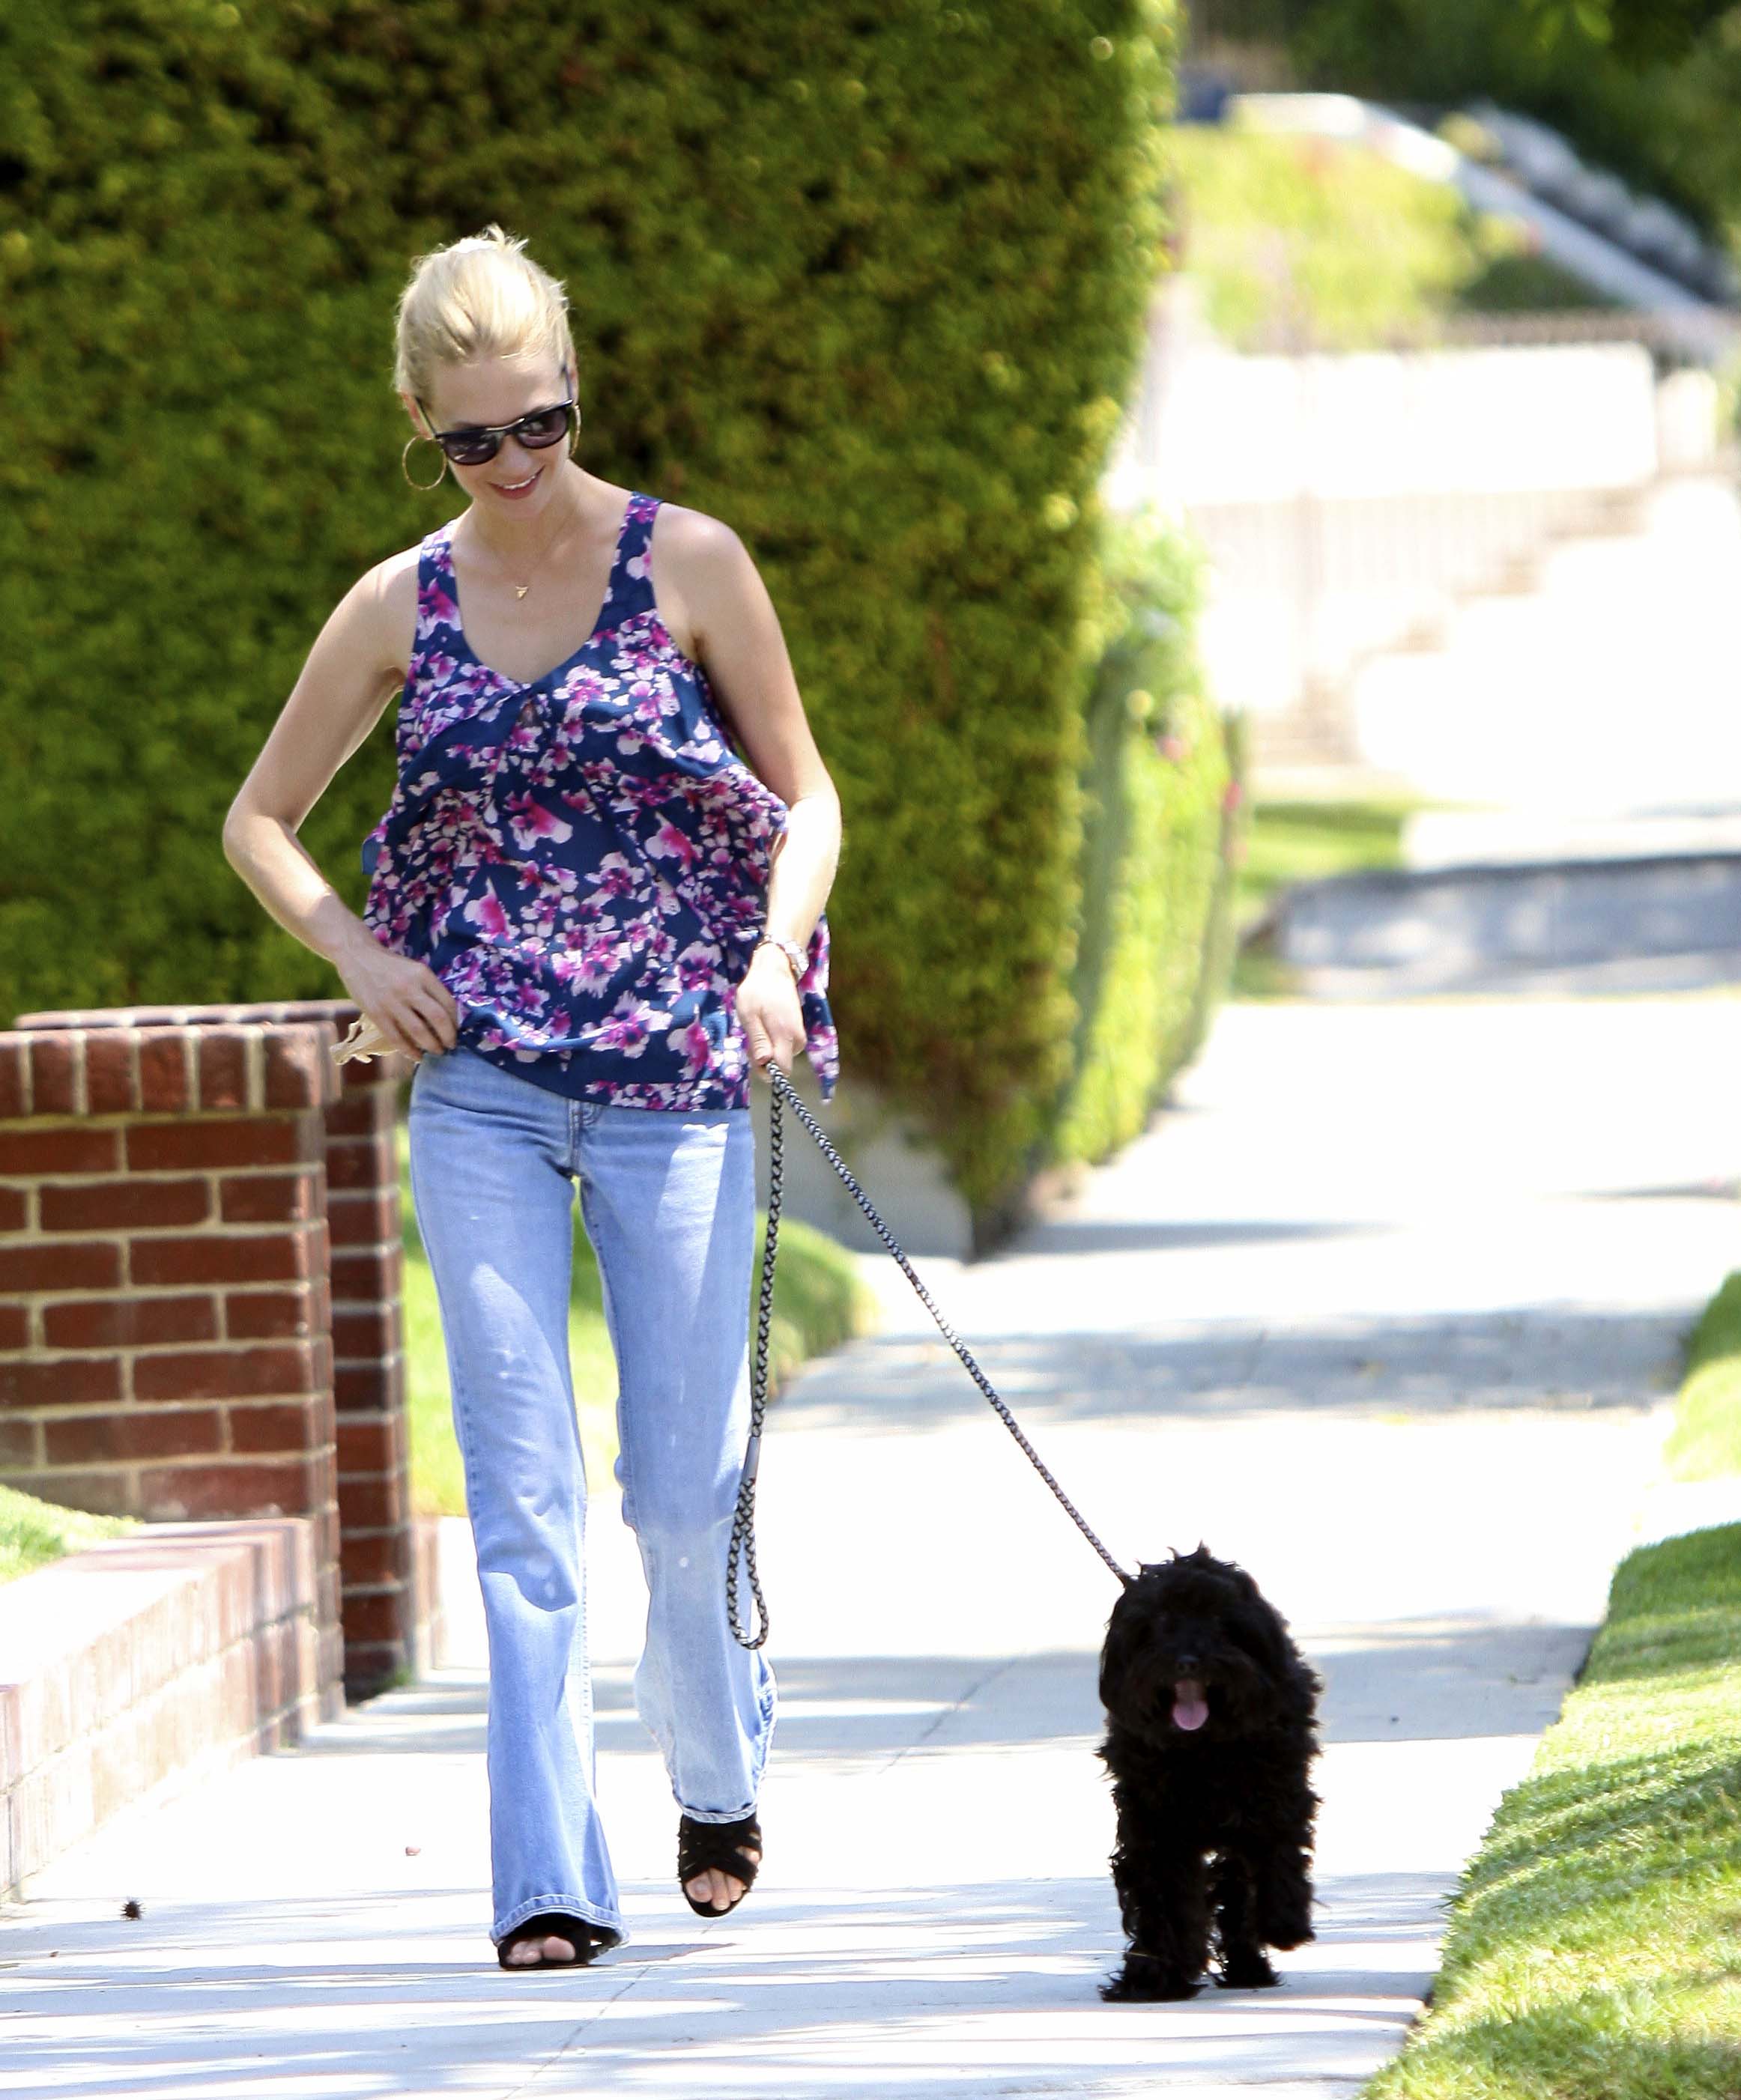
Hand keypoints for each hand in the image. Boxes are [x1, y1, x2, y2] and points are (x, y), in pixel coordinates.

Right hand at [336, 929, 459, 1061]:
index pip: (448, 1003)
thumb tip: (445, 1017)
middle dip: (449, 1037)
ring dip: (432, 1046)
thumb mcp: (414, 969)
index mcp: (423, 974)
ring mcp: (392, 1002)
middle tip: (451, 1045)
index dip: (456, 1021)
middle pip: (438, 1019)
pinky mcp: (376, 1013)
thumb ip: (428, 989)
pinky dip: (409, 1051)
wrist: (357, 956)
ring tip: (437, 1051)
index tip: (456, 1030)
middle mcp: (409, 988)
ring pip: (419, 1031)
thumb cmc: (390, 965)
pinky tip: (417, 1056)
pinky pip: (397, 1038)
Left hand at [737, 945, 804, 1083]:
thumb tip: (765, 1064)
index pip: (782, 1069)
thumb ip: (758, 1040)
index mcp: (785, 1035)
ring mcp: (799, 1034)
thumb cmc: (757, 991)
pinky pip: (784, 1046)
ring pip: (782, 1055)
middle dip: (764, 1058)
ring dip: (767, 1047)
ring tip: (757, 1025)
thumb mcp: (749, 1015)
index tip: (753, 1054)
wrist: (775, 969)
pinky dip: (772, 1040)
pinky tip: (764, 1024)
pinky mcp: (798, 1030)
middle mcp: (797, 1038)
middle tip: (751, 1034)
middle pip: (781, 1064)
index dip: (766, 1070)